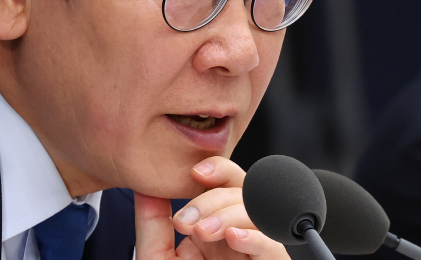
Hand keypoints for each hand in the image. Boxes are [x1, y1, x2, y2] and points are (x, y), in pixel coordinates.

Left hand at [134, 156, 289, 259]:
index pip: (222, 184)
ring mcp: (253, 252)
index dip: (215, 169)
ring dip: (230, 213)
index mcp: (210, 228)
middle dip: (216, 195)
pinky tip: (234, 237)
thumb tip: (146, 186)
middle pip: (244, 190)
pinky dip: (256, 236)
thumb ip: (152, 224)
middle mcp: (234, 236)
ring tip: (203, 232)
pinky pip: (273, 247)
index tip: (195, 173)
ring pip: (258, 213)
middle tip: (188, 221)